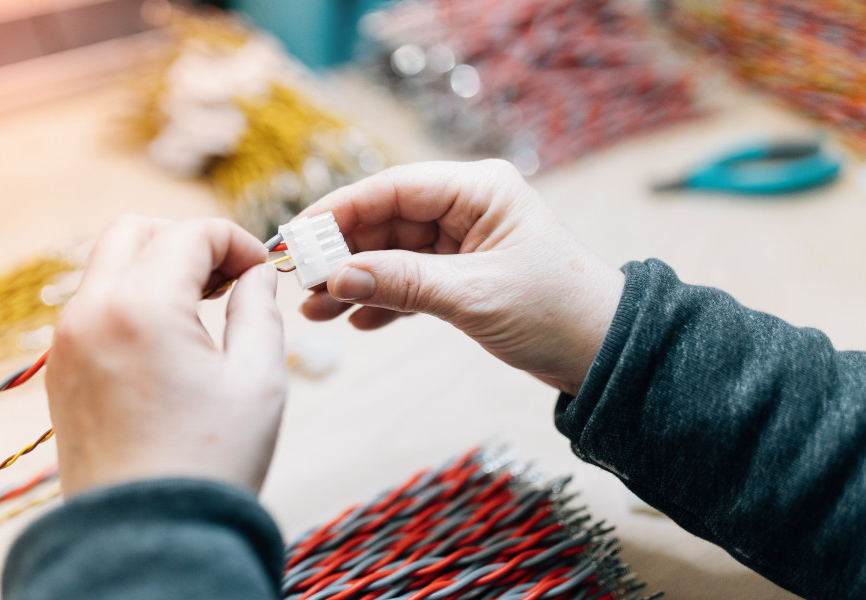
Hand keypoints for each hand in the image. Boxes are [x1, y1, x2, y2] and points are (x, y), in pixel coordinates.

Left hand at [45, 216, 284, 497]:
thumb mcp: (258, 381)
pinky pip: (92, 306)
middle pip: (134, 230)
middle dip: (186, 240)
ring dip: (155, 267)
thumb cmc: (209, 464)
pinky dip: (130, 299)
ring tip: (201, 309)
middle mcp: (90, 312)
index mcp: (141, 307)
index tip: (261, 271)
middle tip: (226, 278)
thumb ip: (259, 310)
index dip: (235, 241)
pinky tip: (168, 339)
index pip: (190, 234)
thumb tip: (256, 275)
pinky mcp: (61, 370)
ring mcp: (67, 342)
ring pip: (107, 265)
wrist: (145, 539)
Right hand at [299, 160, 623, 395]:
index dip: (339, 211)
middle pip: (385, 221)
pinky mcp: (462, 275)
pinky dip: (383, 300)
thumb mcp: (474, 296)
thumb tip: (337, 277)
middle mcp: (468, 208)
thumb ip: (403, 283)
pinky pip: (409, 280)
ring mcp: (463, 242)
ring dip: (355, 281)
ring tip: (316, 311)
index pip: (392, 188)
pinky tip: (358, 322)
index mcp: (479, 190)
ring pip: (392, 254)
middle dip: (342, 254)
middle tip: (300, 283)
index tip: (298, 237)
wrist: (604, 355)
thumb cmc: (557, 312)